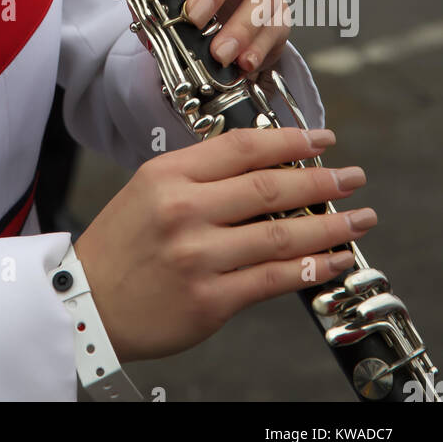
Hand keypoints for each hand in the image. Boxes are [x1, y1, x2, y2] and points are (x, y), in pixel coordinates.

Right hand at [74, 127, 374, 363]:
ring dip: (329, 227)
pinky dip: (311, 269)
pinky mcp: (210, 299)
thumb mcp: (148, 190)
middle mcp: (183, 210)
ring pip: (281, 234)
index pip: (241, 148)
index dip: (289, 140)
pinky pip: (274, 279)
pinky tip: (332, 260)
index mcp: (167, 175)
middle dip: (320, 181)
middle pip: (268, 187)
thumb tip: (265, 167)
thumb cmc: (120, 246)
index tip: (321, 139)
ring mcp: (198, 256)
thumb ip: (200, 177)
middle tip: (352, 178)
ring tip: (357, 220)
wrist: (84, 302)